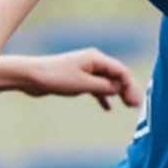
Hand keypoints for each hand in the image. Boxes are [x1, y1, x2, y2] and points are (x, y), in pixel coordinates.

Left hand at [21, 48, 140, 109]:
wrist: (31, 76)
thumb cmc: (56, 77)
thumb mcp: (83, 84)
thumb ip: (103, 87)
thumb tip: (119, 89)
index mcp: (96, 59)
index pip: (121, 71)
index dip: (130, 86)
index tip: (134, 102)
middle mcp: (93, 62)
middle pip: (117, 75)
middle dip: (127, 89)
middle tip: (135, 106)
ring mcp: (86, 70)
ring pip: (107, 82)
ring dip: (117, 93)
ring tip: (128, 106)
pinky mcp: (78, 78)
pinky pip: (96, 87)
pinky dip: (103, 96)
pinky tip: (108, 108)